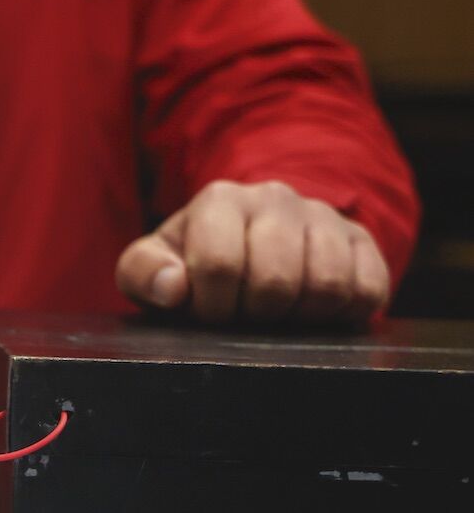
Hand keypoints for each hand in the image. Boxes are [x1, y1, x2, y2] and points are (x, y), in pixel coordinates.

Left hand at [115, 180, 390, 324]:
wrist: (247, 248)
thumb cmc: (191, 266)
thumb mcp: (151, 268)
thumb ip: (143, 272)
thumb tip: (173, 286)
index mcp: (219, 200)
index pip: (219, 264)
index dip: (213, 306)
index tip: (209, 311)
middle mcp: (275, 197)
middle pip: (276, 280)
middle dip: (255, 313)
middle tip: (245, 314)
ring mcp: (323, 216)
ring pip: (326, 285)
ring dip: (298, 315)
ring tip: (276, 312)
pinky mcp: (362, 241)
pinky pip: (368, 289)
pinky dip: (342, 313)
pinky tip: (312, 310)